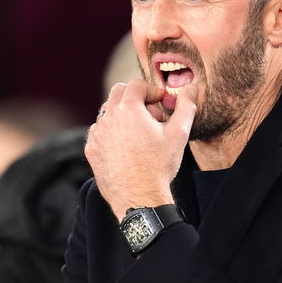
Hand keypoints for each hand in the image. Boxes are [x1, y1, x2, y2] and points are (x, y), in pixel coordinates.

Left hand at [86, 80, 197, 218]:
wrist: (139, 198)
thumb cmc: (158, 166)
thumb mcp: (178, 134)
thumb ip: (185, 107)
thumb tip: (190, 90)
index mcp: (128, 109)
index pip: (137, 84)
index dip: (152, 91)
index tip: (161, 103)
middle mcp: (108, 118)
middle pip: (118, 92)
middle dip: (136, 99)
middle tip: (151, 116)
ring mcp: (97, 134)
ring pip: (108, 112)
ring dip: (123, 115)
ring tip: (140, 133)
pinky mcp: (91, 149)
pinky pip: (99, 131)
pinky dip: (112, 132)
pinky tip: (127, 147)